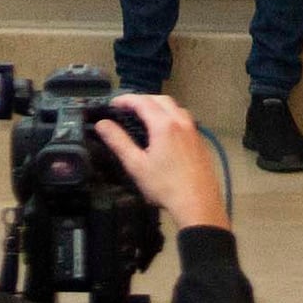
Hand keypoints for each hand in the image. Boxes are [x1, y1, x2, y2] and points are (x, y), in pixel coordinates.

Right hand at [97, 91, 235, 229]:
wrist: (198, 203)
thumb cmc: (165, 186)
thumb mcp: (136, 165)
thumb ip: (118, 141)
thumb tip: (102, 124)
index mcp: (164, 125)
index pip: (142, 102)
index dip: (126, 99)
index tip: (114, 103)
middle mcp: (181, 122)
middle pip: (161, 100)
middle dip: (143, 100)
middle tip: (128, 108)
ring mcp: (194, 131)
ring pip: (176, 107)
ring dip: (159, 106)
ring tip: (146, 116)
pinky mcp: (200, 141)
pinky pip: (185, 119)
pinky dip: (171, 116)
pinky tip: (167, 132)